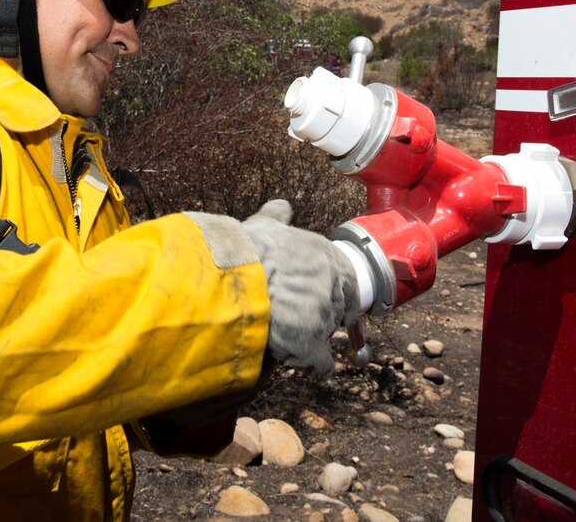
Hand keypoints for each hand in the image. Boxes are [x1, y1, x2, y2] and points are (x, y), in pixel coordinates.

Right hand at [241, 200, 358, 373]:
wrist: (233, 276)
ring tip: (289, 333)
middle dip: (320, 311)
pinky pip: (322, 361)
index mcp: (326, 255)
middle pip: (335, 305)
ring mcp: (324, 315)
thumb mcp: (263, 226)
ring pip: (325, 331)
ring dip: (312, 335)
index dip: (327, 288)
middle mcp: (332, 284)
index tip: (316, 293)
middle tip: (299, 314)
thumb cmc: (245, 250)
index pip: (342, 277)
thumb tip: (280, 207)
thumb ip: (276, 217)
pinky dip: (318, 365)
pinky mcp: (311, 343)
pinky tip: (315, 368)